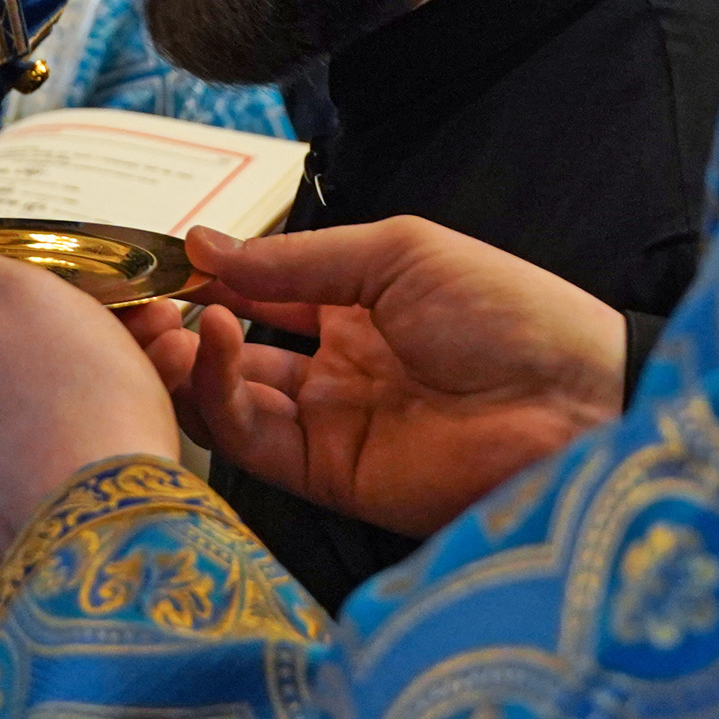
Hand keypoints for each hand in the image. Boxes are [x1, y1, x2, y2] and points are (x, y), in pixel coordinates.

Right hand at [130, 220, 623, 539]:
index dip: (203, 277)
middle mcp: (333, 368)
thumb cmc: (507, 311)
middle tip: (140, 302)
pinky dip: (218, 396)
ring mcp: (329, 424)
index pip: (256, 292)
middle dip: (176, 327)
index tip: (153, 256)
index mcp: (354, 306)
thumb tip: (200, 242)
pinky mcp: (330, 476)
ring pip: (227, 400)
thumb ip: (295, 258)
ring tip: (169, 323)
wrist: (579, 402)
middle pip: (229, 353)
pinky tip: (212, 343)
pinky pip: (253, 442)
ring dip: (186, 362)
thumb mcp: (397, 254)